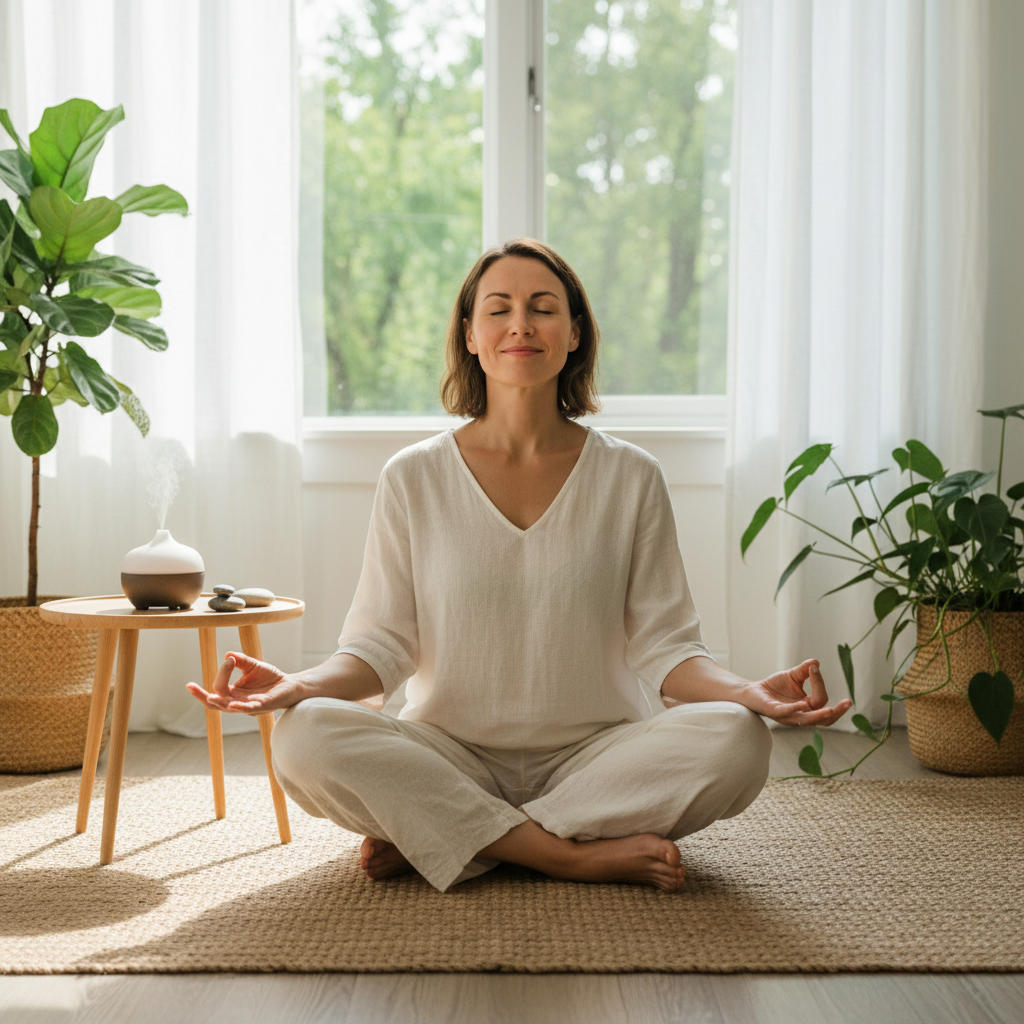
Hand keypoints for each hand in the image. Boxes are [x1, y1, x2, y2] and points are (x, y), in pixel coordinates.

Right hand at [185, 651, 306, 714]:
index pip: (217, 688)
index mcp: (233, 693)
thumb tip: (228, 654)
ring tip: (209, 697)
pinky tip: (233, 704)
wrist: (290, 684)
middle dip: (201, 696)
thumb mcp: (253, 666)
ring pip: (229, 708)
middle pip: (214, 703)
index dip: (219, 674)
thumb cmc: (269, 678)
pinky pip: (249, 709)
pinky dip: (240, 707)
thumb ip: (241, 660)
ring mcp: (249, 706)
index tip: (228, 659)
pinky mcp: (263, 706)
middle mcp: (237, 702)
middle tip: (190, 687)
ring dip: (219, 702)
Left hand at [742, 659, 851, 726]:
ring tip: (830, 710)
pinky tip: (801, 704)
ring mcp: (788, 716)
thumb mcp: (793, 676)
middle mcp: (801, 714)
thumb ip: (805, 670)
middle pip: (824, 719)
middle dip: (837, 712)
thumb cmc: (775, 686)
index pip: (821, 700)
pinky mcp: (774, 712)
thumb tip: (816, 662)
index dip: (820, 684)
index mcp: (808, 707)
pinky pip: (785, 714)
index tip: (815, 668)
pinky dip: (793, 710)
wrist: (753, 690)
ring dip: (819, 715)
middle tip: (848, 703)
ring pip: (807, 720)